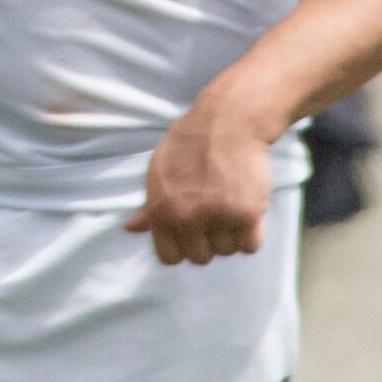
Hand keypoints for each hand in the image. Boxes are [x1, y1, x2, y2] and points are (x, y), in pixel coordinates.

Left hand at [126, 93, 276, 265]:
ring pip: (227, 251)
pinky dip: (251, 235)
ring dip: (231, 237)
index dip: (182, 247)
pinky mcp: (248, 214)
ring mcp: (219, 217)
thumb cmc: (189, 144)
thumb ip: (149, 207)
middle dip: (208, 242)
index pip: (170, 257)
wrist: (228, 123)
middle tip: (215, 218)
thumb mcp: (159, 173)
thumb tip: (131, 228)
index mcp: (161, 210)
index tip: (192, 233)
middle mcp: (188, 218)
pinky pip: (250, 246)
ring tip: (231, 211)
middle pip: (201, 257)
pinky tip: (247, 216)